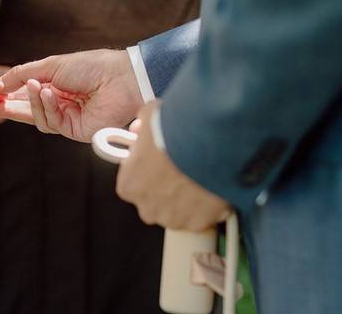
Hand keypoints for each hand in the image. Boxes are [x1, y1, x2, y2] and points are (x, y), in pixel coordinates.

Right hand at [0, 49, 143, 142]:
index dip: (7, 95)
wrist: (120, 78)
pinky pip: (52, 123)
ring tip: (36, 86)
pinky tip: (50, 94)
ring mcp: (68, 119)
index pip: (26, 94)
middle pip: (27, 110)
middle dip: (7, 108)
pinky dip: (47, 108)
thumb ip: (22, 74)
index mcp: (56, 85)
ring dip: (33, 102)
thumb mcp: (50, 65)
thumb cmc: (91, 66)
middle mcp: (60, 103)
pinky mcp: (75, 131)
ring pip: (38, 118)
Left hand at [115, 101, 231, 231]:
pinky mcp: (199, 224)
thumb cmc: (173, 129)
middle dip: (167, 189)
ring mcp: (174, 219)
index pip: (133, 183)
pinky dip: (207, 207)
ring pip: (179, 212)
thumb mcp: (149, 117)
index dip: (147, 171)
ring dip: (187, 200)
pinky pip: (202, 218)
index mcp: (128, 185)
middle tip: (182, 169)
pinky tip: (212, 187)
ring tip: (200, 177)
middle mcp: (147, 208)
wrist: (207, 140)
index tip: (159, 162)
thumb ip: (141, 127)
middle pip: (156, 201)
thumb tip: (139, 129)